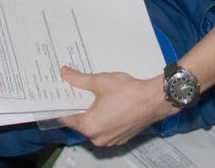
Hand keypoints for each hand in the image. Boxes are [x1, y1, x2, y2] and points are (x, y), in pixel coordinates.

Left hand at [57, 67, 176, 147]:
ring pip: (94, 127)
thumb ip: (79, 79)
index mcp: (90, 126)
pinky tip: (109, 105)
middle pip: (80, 123)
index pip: (66, 118)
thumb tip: (65, 73)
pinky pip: (106, 129)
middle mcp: (98, 138)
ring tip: (95, 96)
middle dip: (79, 108)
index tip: (60, 96)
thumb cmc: (129, 92)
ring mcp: (110, 140)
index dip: (62, 105)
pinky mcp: (121, 138)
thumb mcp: (100, 81)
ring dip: (93, 114)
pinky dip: (105, 119)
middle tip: (78, 92)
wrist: (154, 100)